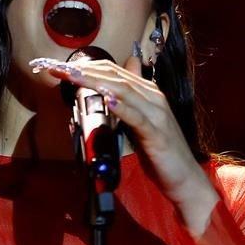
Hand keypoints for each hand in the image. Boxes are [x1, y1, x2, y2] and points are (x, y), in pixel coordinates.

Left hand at [33, 54, 215, 208]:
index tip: (60, 65)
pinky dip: (121, 108)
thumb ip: (125, 105)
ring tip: (73, 76)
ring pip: (123, 91)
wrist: (186, 179)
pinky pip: (137, 118)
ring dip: (95, 82)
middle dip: (84, 70)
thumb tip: (107, 90)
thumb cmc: (160, 153)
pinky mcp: (157, 134)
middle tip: (57, 67)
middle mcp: (153, 98)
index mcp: (148, 93)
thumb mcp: (138, 124)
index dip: (86, 65)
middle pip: (115, 77)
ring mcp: (157, 115)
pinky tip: (107, 100)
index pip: (114, 71)